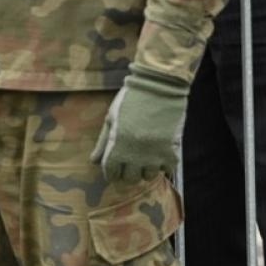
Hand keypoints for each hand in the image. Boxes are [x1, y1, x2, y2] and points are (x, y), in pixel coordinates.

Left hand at [91, 68, 188, 182]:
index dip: (111, 172)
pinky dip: (163, 165)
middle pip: (130, 179)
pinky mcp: (171, 150)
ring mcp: (154, 154)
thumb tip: (93, 161)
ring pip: (149, 176)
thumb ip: (103, 142)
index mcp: (117, 145)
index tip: (114, 169)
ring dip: (145, 169)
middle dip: (127, 172)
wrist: (158, 86)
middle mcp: (135, 154)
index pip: (111, 172)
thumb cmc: (130, 100)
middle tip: (129, 163)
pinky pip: (167, 170)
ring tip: (145, 157)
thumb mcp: (111, 118)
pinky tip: (159, 154)